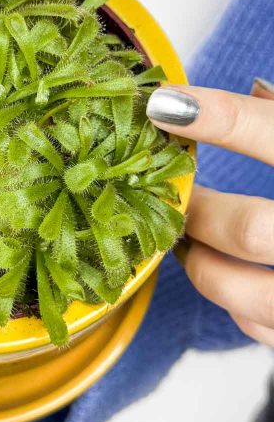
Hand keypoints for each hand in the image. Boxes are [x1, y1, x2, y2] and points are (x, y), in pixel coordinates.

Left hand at [147, 77, 273, 344]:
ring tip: (190, 241)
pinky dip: (234, 301)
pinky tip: (235, 275)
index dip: (220, 118)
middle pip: (252, 230)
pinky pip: (259, 325)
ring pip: (245, 290)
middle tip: (178, 196)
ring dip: (201, 264)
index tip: (163, 105)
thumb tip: (241, 95)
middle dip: (197, 213)